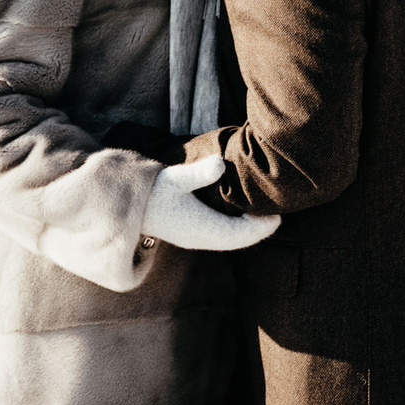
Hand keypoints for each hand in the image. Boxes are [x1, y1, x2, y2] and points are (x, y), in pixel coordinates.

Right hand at [142, 159, 279, 250]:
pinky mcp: (192, 233)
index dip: (261, 227)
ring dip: (249, 229)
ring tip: (266, 212)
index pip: (239, 235)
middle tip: (279, 211)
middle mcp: (200, 238)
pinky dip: (237, 228)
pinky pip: (221, 235)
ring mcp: (195, 237)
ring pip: (230, 238)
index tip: (278, 214)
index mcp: (200, 228)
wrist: (125, 205)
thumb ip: (198, 173)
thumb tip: (219, 164)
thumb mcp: (175, 178)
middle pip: (238, 240)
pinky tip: (244, 213)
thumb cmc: (152, 190)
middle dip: (260, 228)